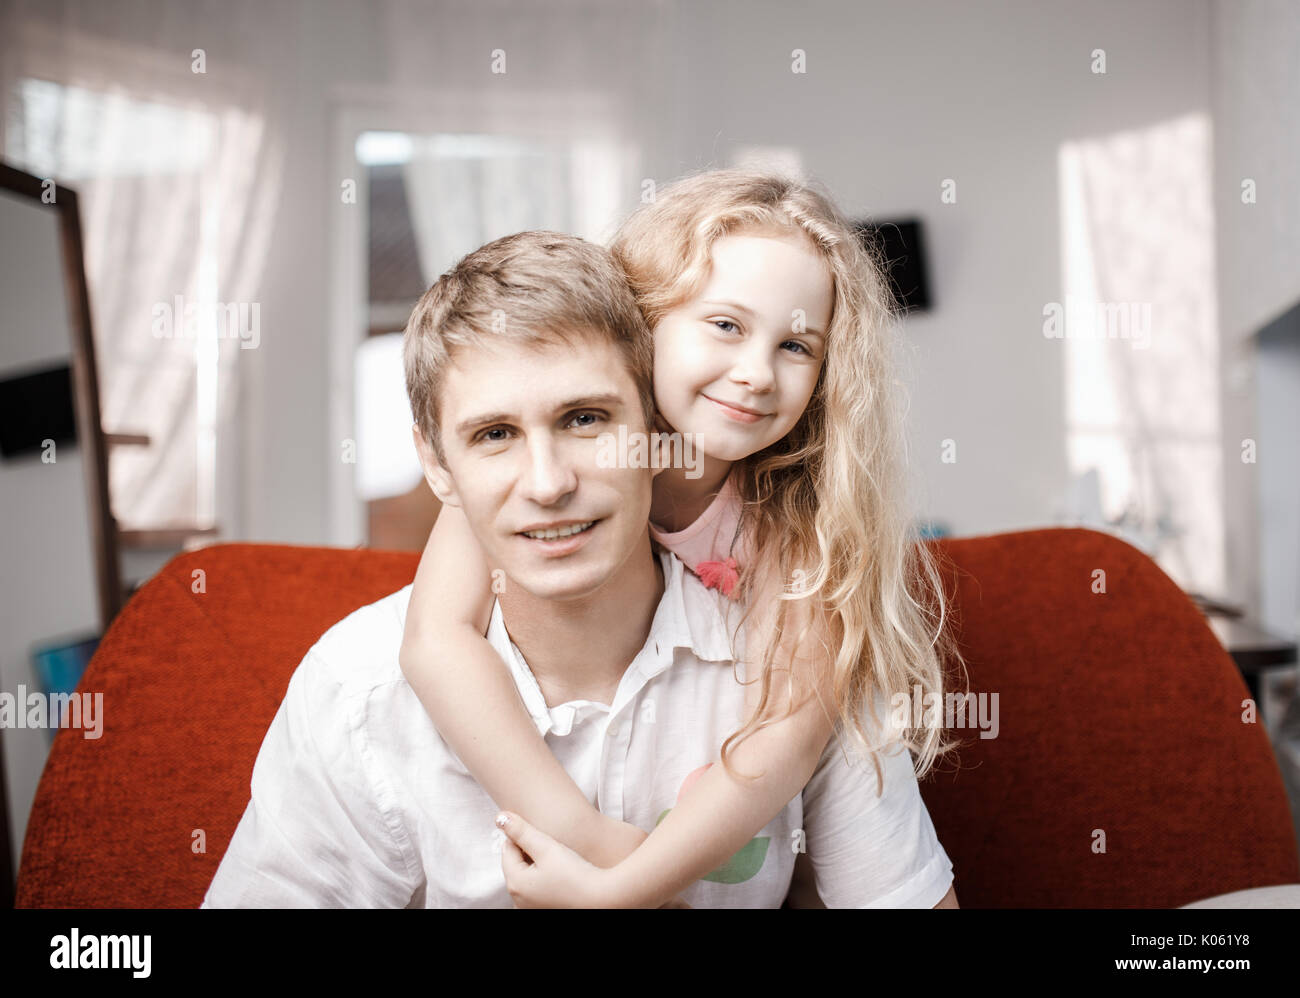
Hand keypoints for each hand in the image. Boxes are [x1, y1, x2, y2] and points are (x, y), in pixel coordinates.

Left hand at [498, 811, 613, 907]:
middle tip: (551, 845)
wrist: (603, 898)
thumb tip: (499, 817)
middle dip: (528, 851)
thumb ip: (521, 831)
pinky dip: (543, 878)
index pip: (507, 849)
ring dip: (536, 865)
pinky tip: (560, 874)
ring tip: (558, 859)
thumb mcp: (546, 846)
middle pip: (515, 864)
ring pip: (526, 876)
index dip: (523, 835)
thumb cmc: (576, 873)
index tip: (541, 831)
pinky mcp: (544, 910)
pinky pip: (536, 888)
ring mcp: (530, 908)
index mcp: (515, 883)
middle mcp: (518, 900)